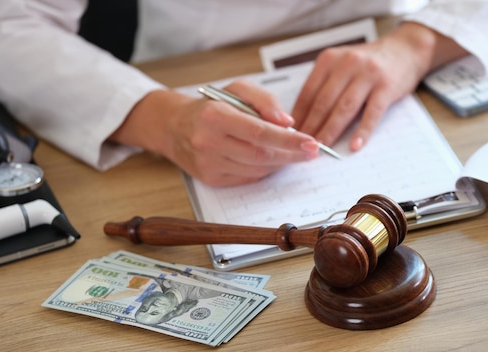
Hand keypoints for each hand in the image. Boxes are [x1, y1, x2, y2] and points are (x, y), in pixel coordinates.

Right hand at [111, 80, 319, 185]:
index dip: (289, 140)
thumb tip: (287, 123)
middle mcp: (208, 143)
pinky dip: (265, 170)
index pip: (259, 132)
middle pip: (261, 155)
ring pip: (256, 169)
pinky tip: (273, 160)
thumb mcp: (237, 90)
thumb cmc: (211, 105)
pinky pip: (247, 178)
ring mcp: (208, 164)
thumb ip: (264, 101)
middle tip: (312, 151)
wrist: (175, 127)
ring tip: (294, 154)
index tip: (311, 143)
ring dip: (280, 163)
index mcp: (214, 116)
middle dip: (291, 155)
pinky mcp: (211, 178)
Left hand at [292, 22, 467, 151]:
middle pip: (324, 101)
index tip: (290, 134)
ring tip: (322, 147)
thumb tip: (301, 116)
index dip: (299, 115)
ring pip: (344, 108)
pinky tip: (354, 145)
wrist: (404, 49)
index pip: (308, 92)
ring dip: (331, 130)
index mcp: (330, 60)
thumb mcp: (341, 65)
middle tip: (302, 146)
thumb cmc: (367, 63)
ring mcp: (368, 74)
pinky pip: (372, 113)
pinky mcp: (387, 87)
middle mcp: (347, 64)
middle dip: (311, 126)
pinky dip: (362, 131)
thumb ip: (324, 85)